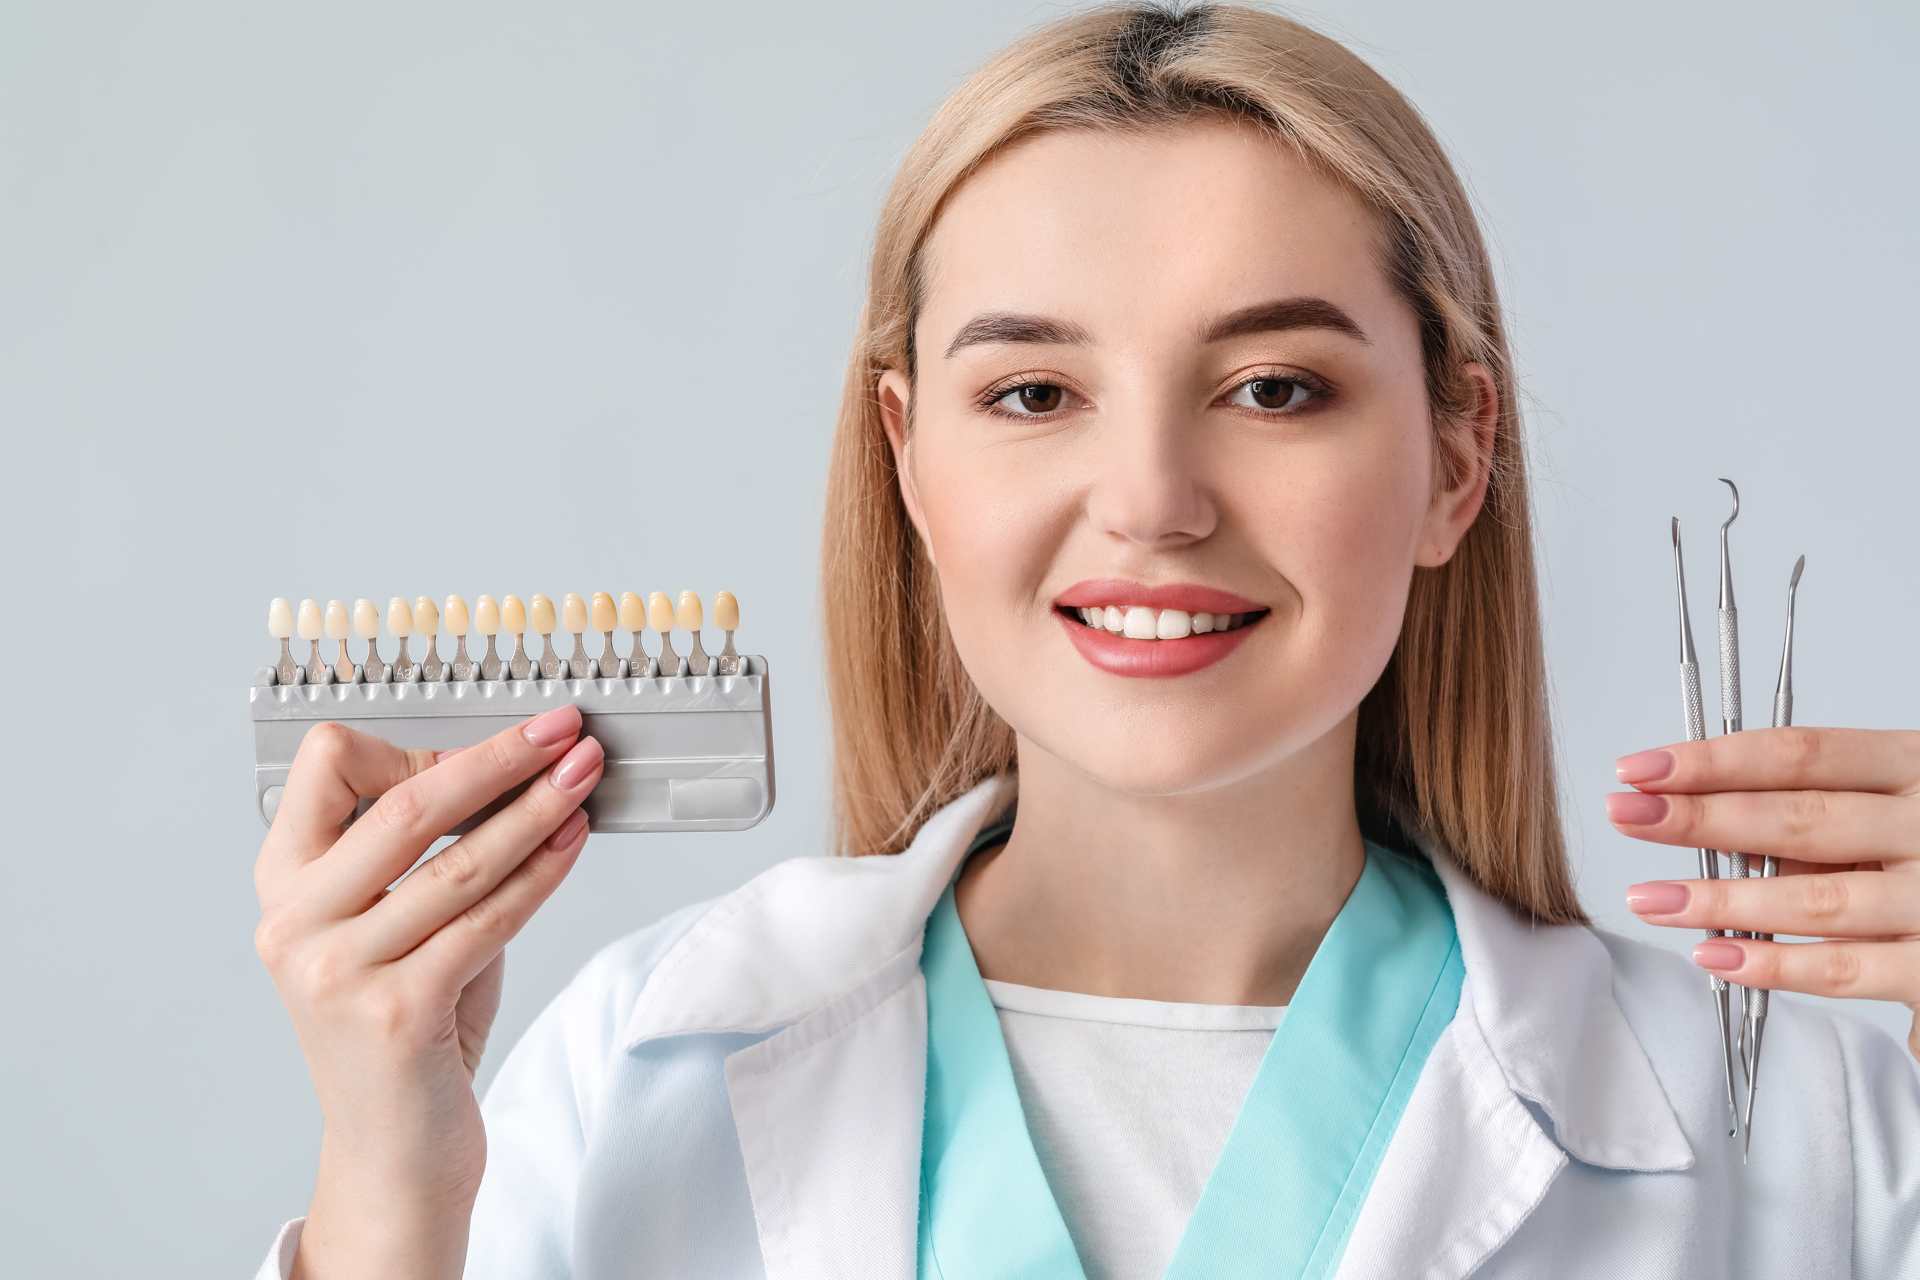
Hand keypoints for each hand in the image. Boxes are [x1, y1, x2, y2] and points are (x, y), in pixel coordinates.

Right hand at [252, 704, 603, 1209]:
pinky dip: (542, 870)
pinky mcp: (397, 1012)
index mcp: (283, 883)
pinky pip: (489, 919)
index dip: (414, 746)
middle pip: (407, 804)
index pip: (325, 764)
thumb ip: (424, 854)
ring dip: (538, 808)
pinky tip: (574, 840)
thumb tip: (509, 771)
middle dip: (499, 758)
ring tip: (583, 775)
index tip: (484, 748)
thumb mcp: (394, 925)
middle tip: (561, 728)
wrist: (392, 1152)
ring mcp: (339, 971)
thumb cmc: (405, 1023)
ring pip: (461, 862)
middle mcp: (296, 923)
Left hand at [1606, 725, 1919, 1062]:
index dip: (1713, 759)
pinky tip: (1715, 955)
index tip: (1639, 768)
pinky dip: (1775, 966)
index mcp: (1919, 766)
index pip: (1801, 754)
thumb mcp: (1900, 805)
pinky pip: (1848, 969)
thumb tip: (1711, 819)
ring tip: (1646, 899)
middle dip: (1698, 818)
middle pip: (1798, 818)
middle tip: (1624, 818)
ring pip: (1815, 899)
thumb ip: (1825, 813)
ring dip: (1719, 900)